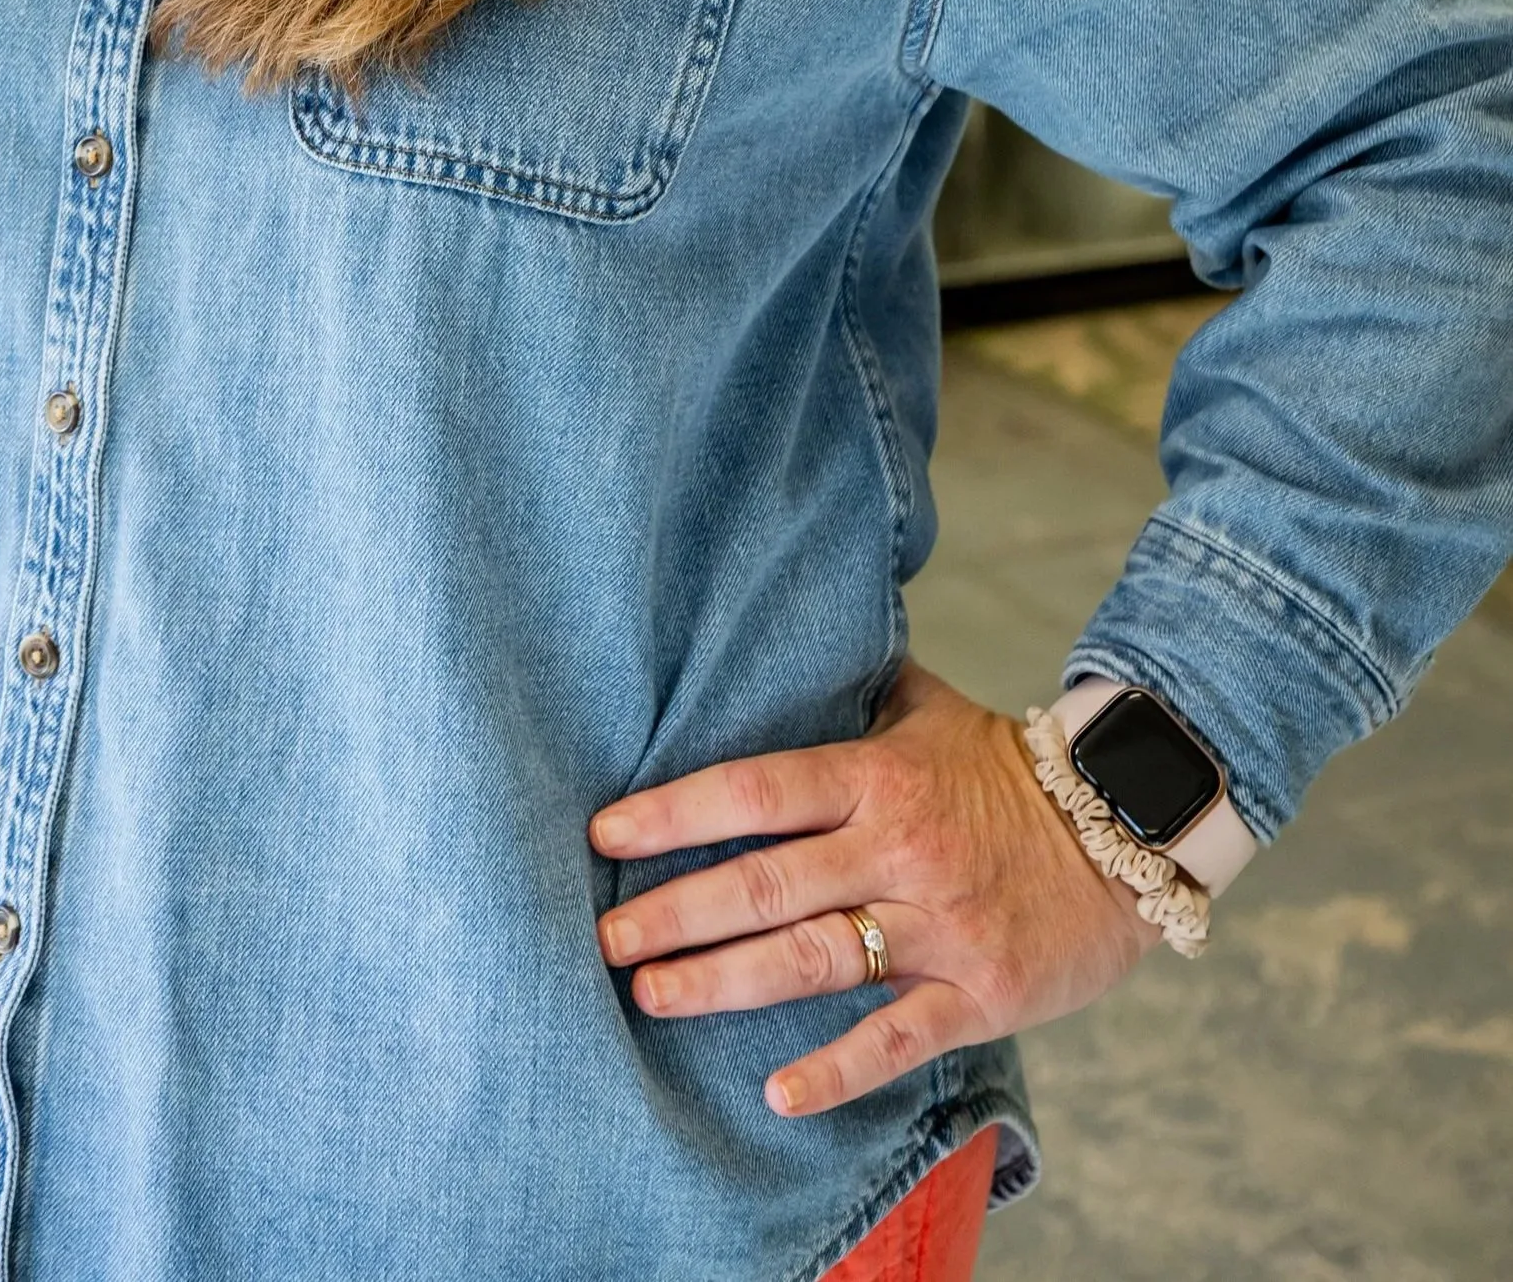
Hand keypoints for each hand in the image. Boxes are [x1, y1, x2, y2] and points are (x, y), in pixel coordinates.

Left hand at [590, 661, 1156, 1116]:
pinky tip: (776, 1091)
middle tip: (601, 936)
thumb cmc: (1008, 767)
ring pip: (813, 958)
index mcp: (877, 776)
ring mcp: (939, 925)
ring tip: (650, 995)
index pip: (756, 789)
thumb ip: (850, 687)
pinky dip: (836, 1069)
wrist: (1130, 830)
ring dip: (724, 981)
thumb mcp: (927, 708)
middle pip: (767, 883)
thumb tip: (767, 641)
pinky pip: (898, 1037)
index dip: (676, 812)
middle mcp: (899, 848)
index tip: (605, 833)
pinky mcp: (981, 994)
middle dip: (675, 911)